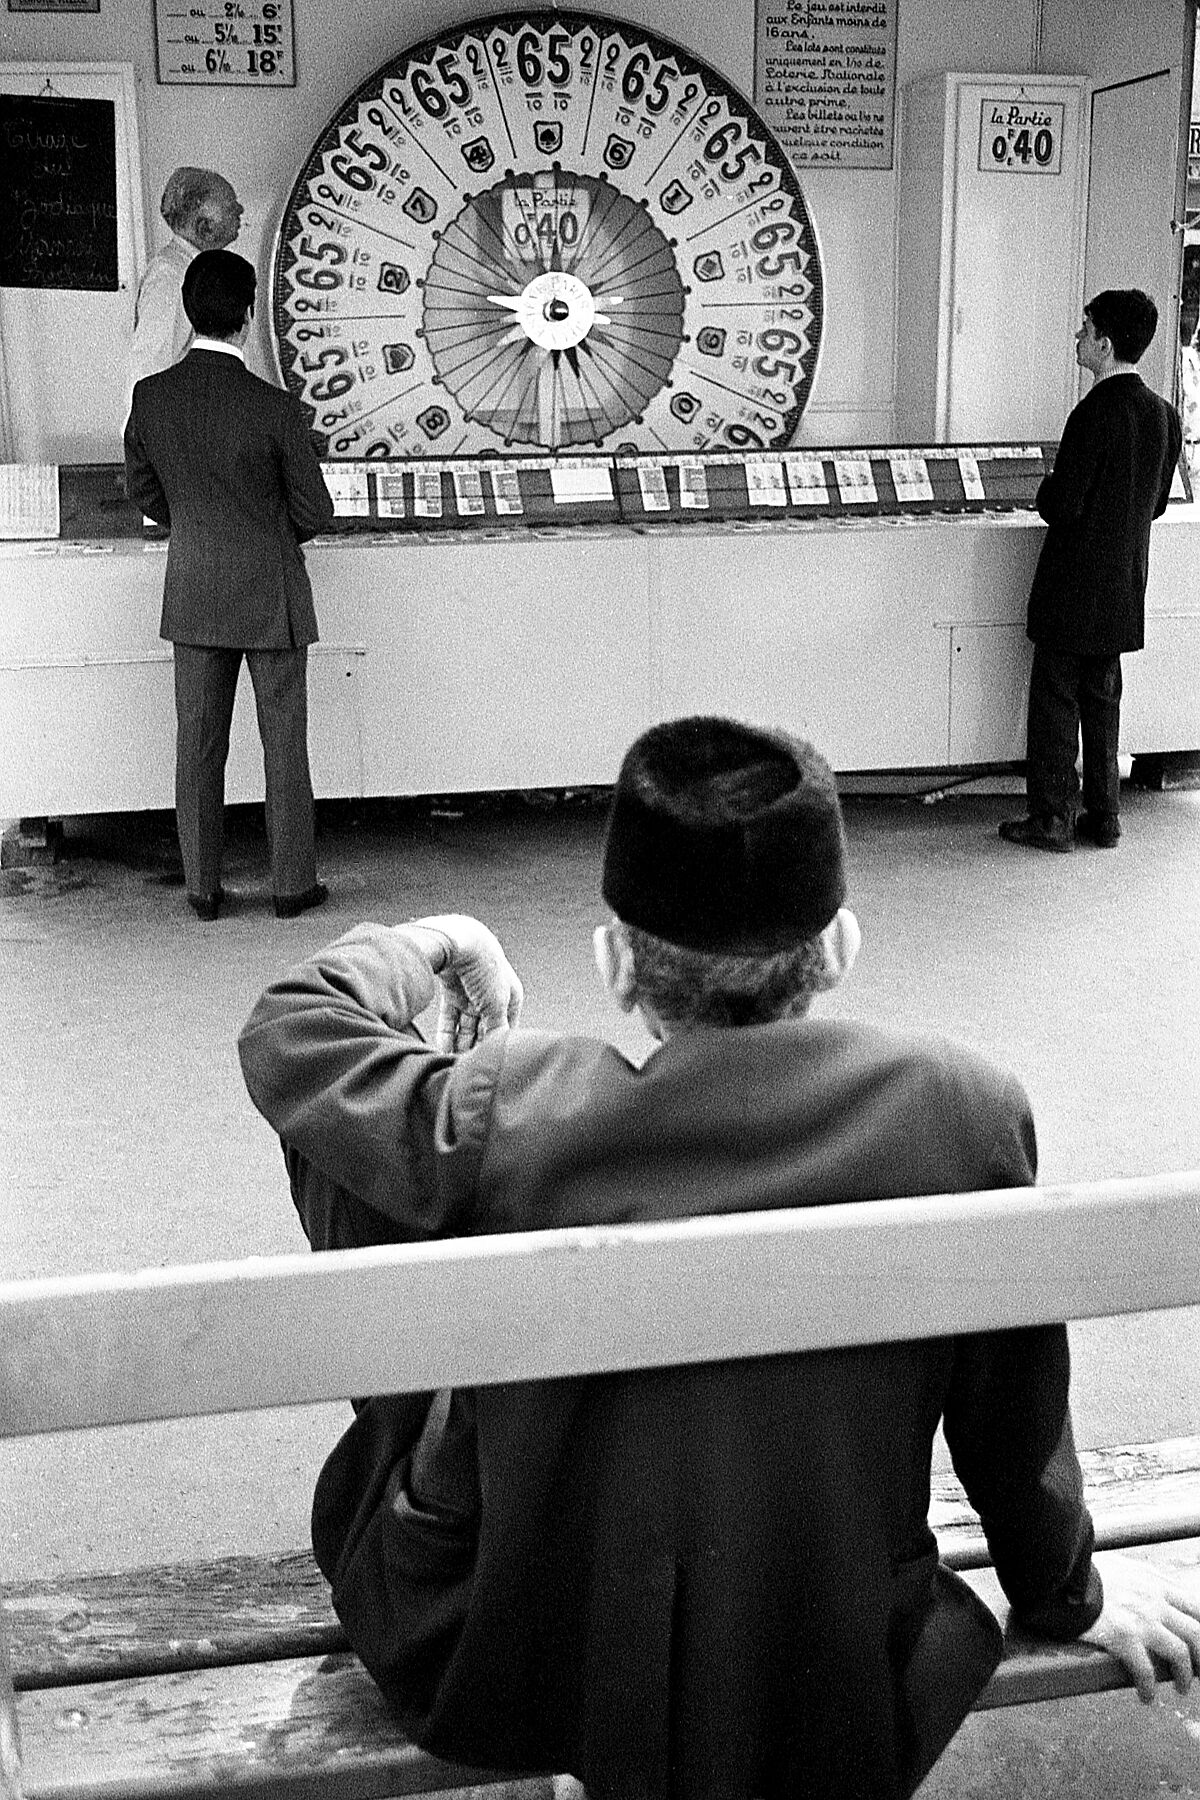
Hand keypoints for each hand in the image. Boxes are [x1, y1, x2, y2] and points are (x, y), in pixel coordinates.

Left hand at [406, 915, 523, 1053]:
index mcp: (511, 996)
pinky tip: (443, 1050)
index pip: (505, 1028)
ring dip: (459, 1044)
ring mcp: (471, 994)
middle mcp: (492, 996)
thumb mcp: (497, 1004)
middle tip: (465, 1066)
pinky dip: (447, 1034)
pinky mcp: (452, 992)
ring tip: (452, 1062)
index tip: (483, 1062)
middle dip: (475, 1047)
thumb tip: (494, 1050)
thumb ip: (497, 1029)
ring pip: (466, 1026)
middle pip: (484, 1029)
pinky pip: (450, 1019)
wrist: (460, 942)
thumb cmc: (486, 968)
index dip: (494, 1045)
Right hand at [1081, 1551, 1199, 1701]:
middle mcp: (1154, 1599)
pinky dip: (1149, 1687)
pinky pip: (1146, 1670)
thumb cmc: (1083, 1569)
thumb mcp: (1119, 1564)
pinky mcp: (1123, 1637)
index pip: (1194, 1604)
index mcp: (1153, 1580)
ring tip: (1181, 1687)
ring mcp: (1141, 1619)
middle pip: (1196, 1631)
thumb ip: (1137, 1577)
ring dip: (1185, 1675)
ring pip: (1180, 1653)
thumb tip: (1143, 1587)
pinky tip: (1146, 1696)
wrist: (1060, 1574)